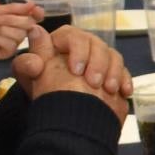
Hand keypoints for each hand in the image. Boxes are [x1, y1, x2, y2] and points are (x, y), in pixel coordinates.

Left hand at [12, 25, 129, 109]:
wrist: (66, 121)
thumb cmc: (45, 95)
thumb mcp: (31, 79)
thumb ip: (29, 59)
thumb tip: (35, 32)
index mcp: (62, 44)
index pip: (72, 35)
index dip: (77, 50)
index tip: (76, 71)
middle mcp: (83, 48)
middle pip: (97, 44)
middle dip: (97, 63)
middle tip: (94, 83)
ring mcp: (100, 60)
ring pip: (113, 56)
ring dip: (112, 72)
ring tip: (109, 89)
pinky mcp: (113, 73)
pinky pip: (124, 71)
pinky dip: (125, 80)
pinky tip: (123, 92)